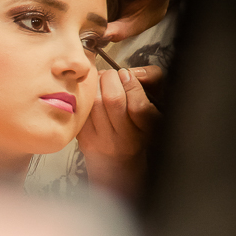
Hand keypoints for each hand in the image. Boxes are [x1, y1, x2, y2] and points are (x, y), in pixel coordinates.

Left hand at [78, 67, 160, 196]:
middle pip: (112, 100)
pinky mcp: (83, 138)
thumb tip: (130, 73)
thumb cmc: (137, 129)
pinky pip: (82, 110)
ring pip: (93, 103)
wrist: (116, 162)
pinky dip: (85, 96)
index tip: (127, 74)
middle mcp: (124, 139)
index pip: (138, 107)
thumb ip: (151, 83)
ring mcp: (101, 140)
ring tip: (101, 80)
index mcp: (147, 131)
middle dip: (110, 79)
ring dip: (96, 84)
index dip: (132, 85)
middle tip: (111, 74)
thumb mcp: (154, 107)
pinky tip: (91, 93)